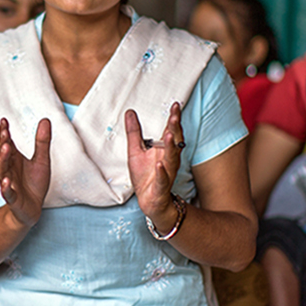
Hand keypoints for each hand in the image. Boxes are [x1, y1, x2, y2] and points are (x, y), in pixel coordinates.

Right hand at [0, 117, 50, 227]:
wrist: (33, 208)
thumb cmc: (34, 183)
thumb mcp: (42, 160)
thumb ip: (42, 141)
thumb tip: (45, 119)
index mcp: (14, 159)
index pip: (6, 143)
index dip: (4, 132)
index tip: (4, 121)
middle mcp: (8, 169)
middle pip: (2, 155)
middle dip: (3, 144)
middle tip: (5, 133)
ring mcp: (8, 183)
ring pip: (2, 171)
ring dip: (3, 160)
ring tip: (6, 149)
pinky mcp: (13, 199)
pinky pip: (7, 193)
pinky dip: (5, 187)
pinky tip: (6, 181)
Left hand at [126, 102, 184, 224]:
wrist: (149, 201)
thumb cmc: (145, 176)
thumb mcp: (135, 150)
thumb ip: (134, 132)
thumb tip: (129, 112)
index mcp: (164, 150)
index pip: (170, 131)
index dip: (174, 118)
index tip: (176, 105)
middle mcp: (169, 159)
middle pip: (174, 141)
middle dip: (175, 128)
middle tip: (174, 115)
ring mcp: (166, 173)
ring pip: (171, 158)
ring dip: (170, 147)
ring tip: (168, 135)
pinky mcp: (160, 186)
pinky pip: (162, 179)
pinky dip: (161, 173)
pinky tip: (159, 165)